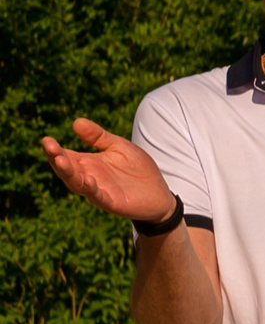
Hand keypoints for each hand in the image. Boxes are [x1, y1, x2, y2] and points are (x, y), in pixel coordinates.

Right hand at [42, 119, 177, 221]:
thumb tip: (76, 121)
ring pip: (77, 183)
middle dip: (56, 158)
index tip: (46, 139)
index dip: (55, 149)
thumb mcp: (119, 147)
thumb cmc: (137, 169)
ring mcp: (98, 190)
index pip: (66, 155)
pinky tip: (88, 180)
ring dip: (68, 173)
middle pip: (67, 169)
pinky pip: (97, 196)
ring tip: (61, 160)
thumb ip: (99, 137)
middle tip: (50, 146)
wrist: (159, 193)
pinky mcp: (110, 202)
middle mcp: (88, 176)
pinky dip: (91, 189)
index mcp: (88, 162)